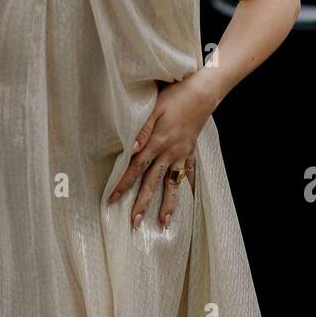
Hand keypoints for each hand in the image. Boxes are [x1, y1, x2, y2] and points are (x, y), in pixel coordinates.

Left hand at [108, 75, 216, 228]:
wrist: (203, 93)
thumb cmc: (175, 96)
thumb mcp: (154, 107)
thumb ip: (142, 129)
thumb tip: (130, 149)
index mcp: (157, 142)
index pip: (136, 168)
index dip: (123, 184)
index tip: (112, 200)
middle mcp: (169, 152)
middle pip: (153, 182)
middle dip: (143, 203)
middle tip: (134, 223)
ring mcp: (181, 154)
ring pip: (173, 184)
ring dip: (168, 205)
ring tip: (164, 223)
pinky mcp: (190, 151)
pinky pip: (190, 173)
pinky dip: (189, 187)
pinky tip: (190, 200)